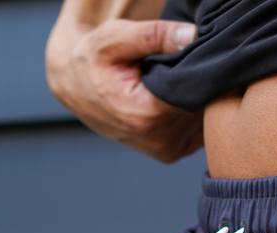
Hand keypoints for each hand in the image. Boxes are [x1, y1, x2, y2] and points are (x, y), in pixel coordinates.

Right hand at [45, 17, 203, 162]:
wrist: (77, 90)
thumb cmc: (93, 62)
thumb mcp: (114, 39)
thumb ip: (154, 35)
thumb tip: (191, 36)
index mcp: (148, 115)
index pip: (196, 92)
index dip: (197, 71)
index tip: (188, 56)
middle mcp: (160, 140)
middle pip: (199, 108)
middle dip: (195, 85)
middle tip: (176, 66)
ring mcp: (167, 150)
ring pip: (199, 120)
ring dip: (193, 100)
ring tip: (169, 83)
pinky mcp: (171, 153)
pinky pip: (194, 131)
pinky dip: (189, 114)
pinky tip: (171, 99)